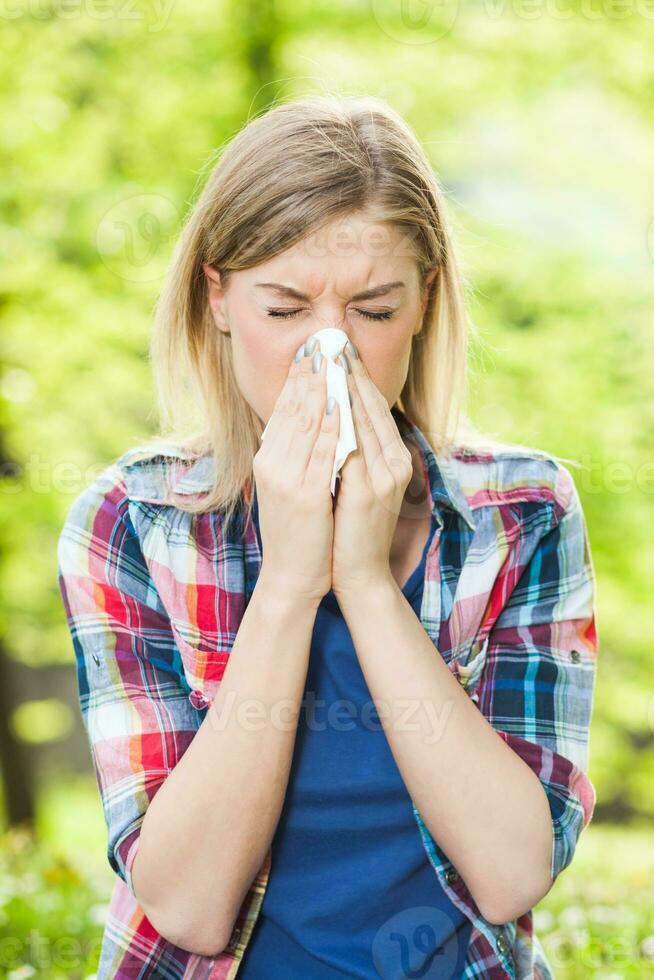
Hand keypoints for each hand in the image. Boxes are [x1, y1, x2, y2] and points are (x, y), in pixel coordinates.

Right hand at [253, 339, 339, 604]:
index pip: (284, 409)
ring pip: (305, 422)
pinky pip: (320, 450)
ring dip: (320, 387)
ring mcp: (286, 478)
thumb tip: (306, 423)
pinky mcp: (304, 494)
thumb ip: (294, 456)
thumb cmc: (297, 533)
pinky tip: (338, 401)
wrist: (291, 577)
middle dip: (310, 372)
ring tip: (331, 357)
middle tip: (323, 339)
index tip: (312, 349)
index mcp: (269, 460)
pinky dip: (328, 423)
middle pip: (292, 408)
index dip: (298, 377)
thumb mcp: (288, 487)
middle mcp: (272, 463)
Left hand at [331, 349, 413, 599]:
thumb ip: (354, 453)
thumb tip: (337, 420)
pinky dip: (342, 419)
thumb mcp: (357, 485)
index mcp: (393, 459)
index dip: (357, 377)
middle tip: (335, 339)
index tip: (340, 349)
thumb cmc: (352, 530)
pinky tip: (328, 398)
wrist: (360, 574)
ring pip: (365, 419)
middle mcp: (395, 462)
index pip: (373, 408)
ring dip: (346, 386)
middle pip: (372, 407)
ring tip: (330, 356)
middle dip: (352, 372)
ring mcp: (386, 475)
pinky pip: (354, 444)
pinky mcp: (371, 489)